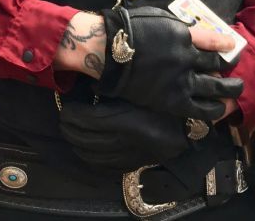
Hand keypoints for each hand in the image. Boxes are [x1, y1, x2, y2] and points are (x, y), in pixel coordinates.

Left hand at [59, 99, 189, 170]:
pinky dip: (89, 159)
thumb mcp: (137, 91)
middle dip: (69, 129)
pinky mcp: (132, 164)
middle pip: (84, 138)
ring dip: (76, 144)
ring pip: (91, 155)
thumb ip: (114, 90)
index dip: (71, 114)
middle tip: (64, 119)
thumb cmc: (162, 102)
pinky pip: (104, 166)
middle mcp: (123, 141)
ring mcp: (127, 155)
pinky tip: (85, 151)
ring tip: (70, 133)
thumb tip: (89, 88)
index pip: (86, 120)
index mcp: (124, 120)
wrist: (189, 126)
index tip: (66, 108)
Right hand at [96, 7, 242, 121]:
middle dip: (229, 71)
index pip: (214, 42)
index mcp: (183, 36)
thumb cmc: (130, 30)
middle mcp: (187, 60)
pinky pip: (200, 109)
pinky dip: (213, 110)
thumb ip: (180, 29)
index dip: (226, 46)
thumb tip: (195, 34)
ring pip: (215, 89)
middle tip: (237, 76)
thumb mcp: (159, 18)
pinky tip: (218, 110)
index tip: (232, 47)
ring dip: (228, 92)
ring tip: (233, 94)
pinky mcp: (173, 101)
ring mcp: (181, 82)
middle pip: (217, 68)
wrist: (108, 52)